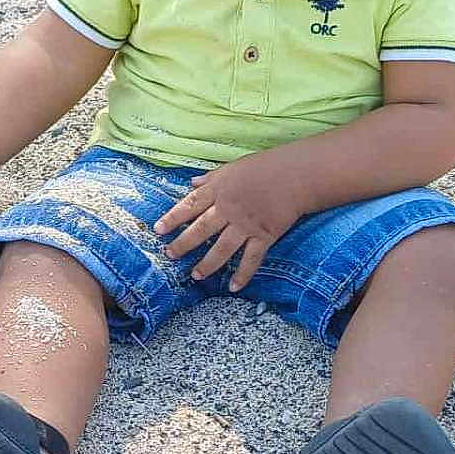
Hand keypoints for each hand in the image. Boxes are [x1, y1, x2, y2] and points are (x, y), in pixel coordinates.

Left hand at [152, 154, 304, 290]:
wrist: (296, 175)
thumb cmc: (265, 167)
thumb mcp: (232, 167)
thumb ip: (210, 178)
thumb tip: (191, 183)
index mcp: (218, 190)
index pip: (189, 205)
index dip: (172, 218)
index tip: (158, 229)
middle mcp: (228, 209)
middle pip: (200, 230)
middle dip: (183, 244)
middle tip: (170, 255)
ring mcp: (245, 224)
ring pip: (221, 248)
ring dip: (207, 264)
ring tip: (195, 275)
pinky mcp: (264, 236)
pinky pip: (251, 259)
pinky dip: (243, 274)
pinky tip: (233, 287)